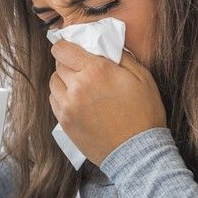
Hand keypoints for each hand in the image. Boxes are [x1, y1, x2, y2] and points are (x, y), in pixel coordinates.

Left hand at [49, 40, 165, 166]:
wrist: (137, 152)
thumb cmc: (144, 114)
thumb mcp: (142, 77)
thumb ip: (122, 56)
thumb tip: (105, 45)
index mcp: (96, 71)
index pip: (63, 49)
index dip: (65, 46)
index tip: (71, 48)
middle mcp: (77, 87)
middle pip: (58, 65)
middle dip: (69, 63)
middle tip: (83, 68)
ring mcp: (68, 106)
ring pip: (53, 83)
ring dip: (63, 80)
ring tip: (79, 85)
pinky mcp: (65, 123)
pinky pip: (54, 101)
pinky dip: (61, 97)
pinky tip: (76, 100)